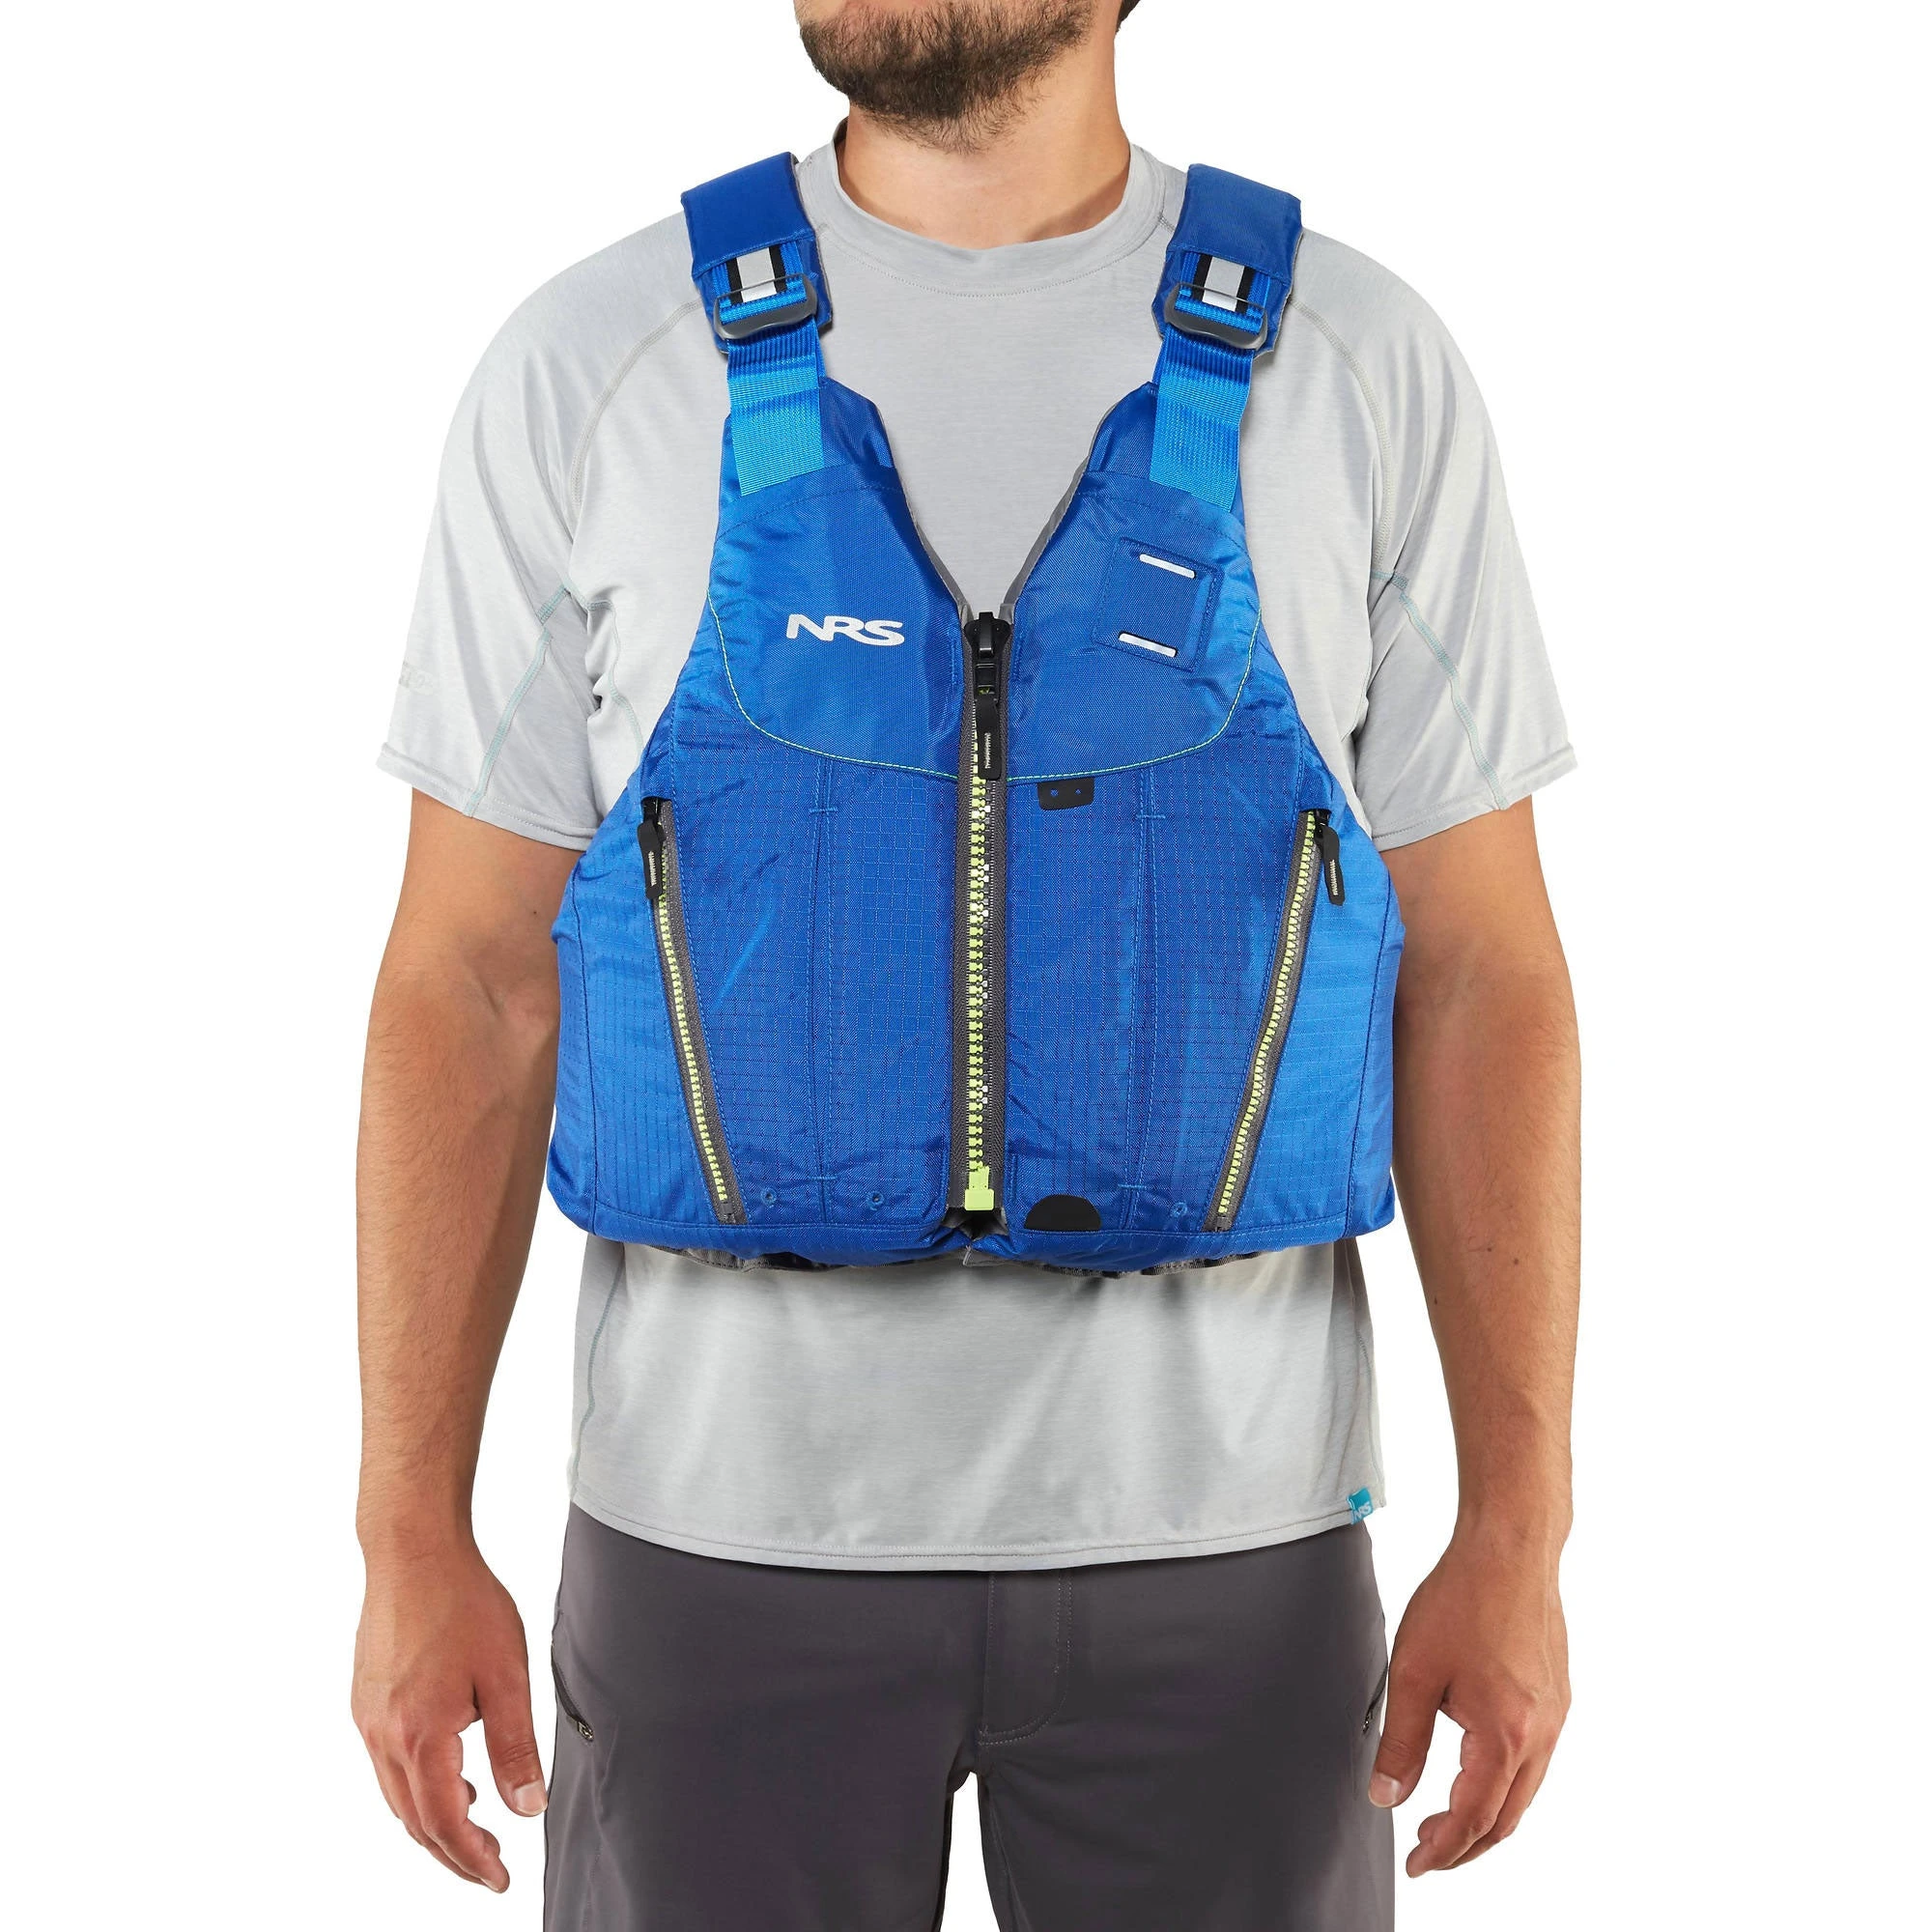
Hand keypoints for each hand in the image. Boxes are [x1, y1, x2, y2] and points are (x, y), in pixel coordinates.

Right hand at [352, 1539, 546, 1891]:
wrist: (412, 1551)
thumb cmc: (462, 1601)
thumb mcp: (505, 1674)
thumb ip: (515, 1746)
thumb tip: (528, 1806)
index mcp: (421, 1735)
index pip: (445, 1823)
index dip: (473, 1859)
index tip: (500, 1878)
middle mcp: (383, 1735)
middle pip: (415, 1820)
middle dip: (452, 1852)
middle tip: (490, 1865)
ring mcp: (368, 1718)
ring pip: (396, 1795)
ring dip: (432, 1820)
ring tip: (475, 1822)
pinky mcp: (365, 1700)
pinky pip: (386, 1763)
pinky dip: (415, 1785)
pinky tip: (447, 1770)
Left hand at [1368, 1526, 1569, 1874]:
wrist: (1509, 1547)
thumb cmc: (1463, 1598)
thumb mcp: (1413, 1673)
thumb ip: (1401, 1742)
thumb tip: (1388, 1795)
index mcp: (1506, 1734)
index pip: (1474, 1817)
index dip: (1443, 1849)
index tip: (1417, 1864)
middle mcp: (1542, 1733)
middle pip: (1507, 1817)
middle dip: (1466, 1844)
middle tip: (1427, 1852)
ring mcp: (1556, 1716)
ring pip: (1524, 1792)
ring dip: (1487, 1816)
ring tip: (1444, 1819)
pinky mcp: (1557, 1697)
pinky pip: (1535, 1761)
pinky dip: (1505, 1783)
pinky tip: (1475, 1772)